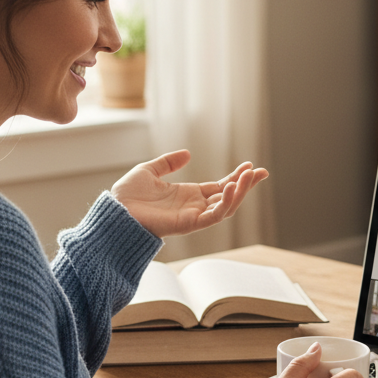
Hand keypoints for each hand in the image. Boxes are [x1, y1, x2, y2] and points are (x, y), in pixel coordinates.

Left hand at [112, 150, 267, 237]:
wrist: (115, 210)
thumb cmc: (128, 195)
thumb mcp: (150, 170)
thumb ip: (169, 163)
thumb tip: (188, 154)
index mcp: (188, 195)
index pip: (219, 187)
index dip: (236, 178)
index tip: (250, 167)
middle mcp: (194, 207)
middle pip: (228, 197)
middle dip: (246, 185)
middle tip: (262, 172)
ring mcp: (193, 216)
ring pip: (225, 207)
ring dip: (240, 193)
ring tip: (250, 177)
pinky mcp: (188, 224)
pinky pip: (213, 216)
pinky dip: (225, 204)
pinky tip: (231, 188)